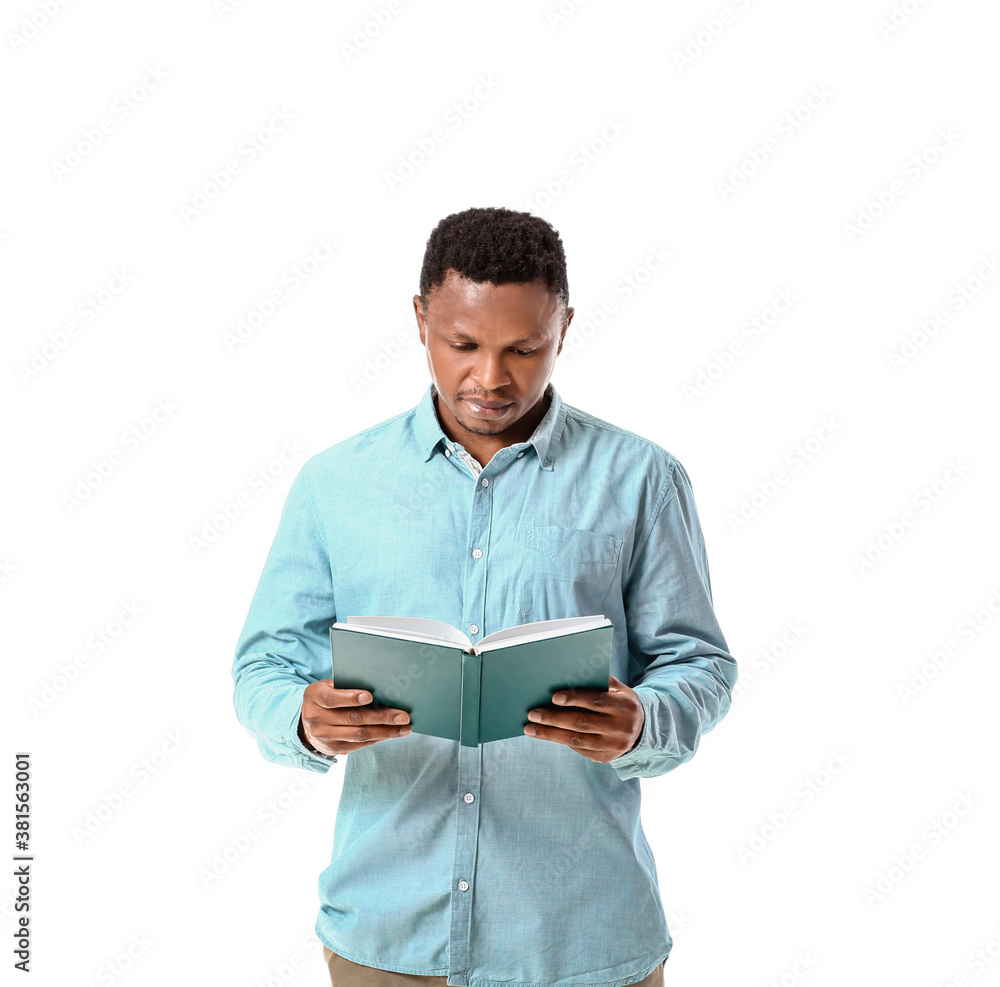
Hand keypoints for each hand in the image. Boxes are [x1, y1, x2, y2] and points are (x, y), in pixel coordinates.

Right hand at [299, 680, 410, 756]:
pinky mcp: (333, 749)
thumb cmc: (327, 697)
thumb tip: (380, 686)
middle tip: (402, 716)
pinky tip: (392, 733)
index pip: (332, 698)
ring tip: (404, 728)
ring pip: (358, 735)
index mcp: (314, 696)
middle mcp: (316, 718)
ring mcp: (324, 736)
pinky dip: (378, 738)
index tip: (370, 696)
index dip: (351, 698)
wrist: (307, 723)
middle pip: (352, 718)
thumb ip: (347, 685)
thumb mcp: (329, 686)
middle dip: (381, 717)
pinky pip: (359, 744)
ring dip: (385, 732)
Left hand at [523, 674, 643, 762]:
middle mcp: (620, 728)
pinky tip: (547, 734)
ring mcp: (613, 746)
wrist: (644, 730)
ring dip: (550, 734)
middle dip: (554, 719)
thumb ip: (601, 681)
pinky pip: (580, 749)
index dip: (575, 698)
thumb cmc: (623, 702)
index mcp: (624, 706)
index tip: (553, 697)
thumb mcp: (620, 689)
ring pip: (577, 740)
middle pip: (582, 723)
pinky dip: (562, 741)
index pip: (596, 701)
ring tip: (531, 728)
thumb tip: (573, 674)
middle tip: (532, 714)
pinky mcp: (606, 758)